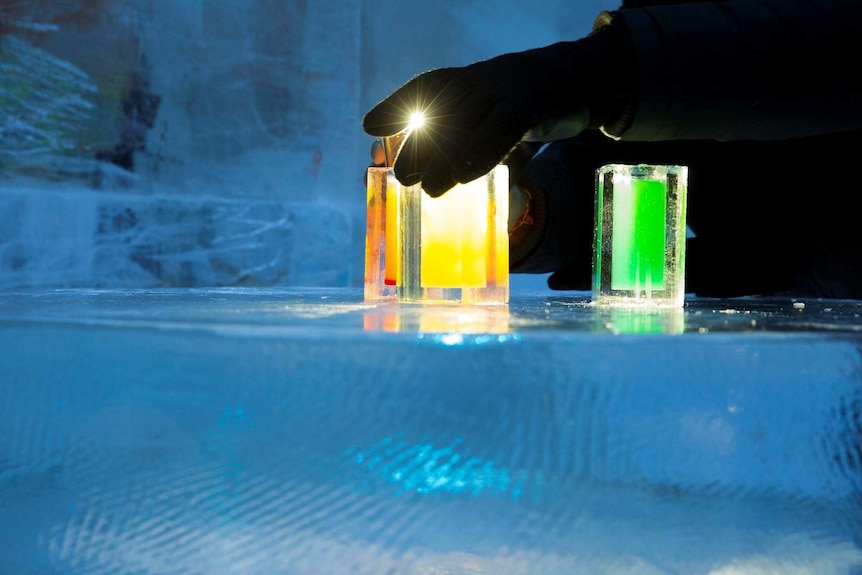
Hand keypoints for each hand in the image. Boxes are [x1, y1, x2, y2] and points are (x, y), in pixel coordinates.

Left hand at [362, 26, 626, 196]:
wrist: (588, 80)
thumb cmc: (536, 105)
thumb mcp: (499, 118)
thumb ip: (475, 142)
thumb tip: (450, 182)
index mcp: (473, 79)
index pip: (430, 87)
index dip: (398, 104)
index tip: (370, 126)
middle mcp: (485, 77)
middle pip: (444, 111)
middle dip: (419, 145)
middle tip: (402, 178)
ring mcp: (509, 84)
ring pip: (470, 119)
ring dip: (446, 156)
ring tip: (430, 189)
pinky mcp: (536, 99)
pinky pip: (505, 124)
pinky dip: (483, 149)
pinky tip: (466, 175)